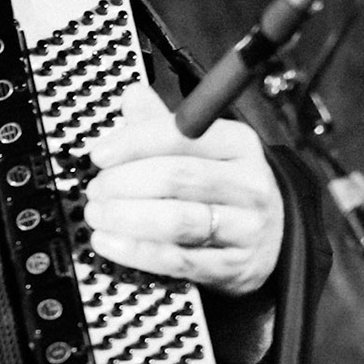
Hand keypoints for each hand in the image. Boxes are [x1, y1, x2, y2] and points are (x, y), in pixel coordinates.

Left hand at [82, 85, 282, 296]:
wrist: (267, 240)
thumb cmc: (223, 189)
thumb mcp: (202, 150)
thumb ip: (163, 125)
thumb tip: (132, 95)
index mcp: (238, 144)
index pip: (182, 135)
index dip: (134, 143)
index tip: (100, 154)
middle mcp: (248, 184)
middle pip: (177, 177)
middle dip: (125, 183)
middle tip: (96, 189)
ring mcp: (245, 228)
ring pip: (178, 220)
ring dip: (126, 217)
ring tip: (97, 214)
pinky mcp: (233, 267)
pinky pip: (178, 260)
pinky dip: (137, 252)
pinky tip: (110, 243)